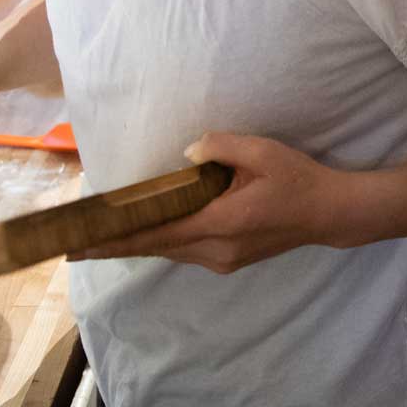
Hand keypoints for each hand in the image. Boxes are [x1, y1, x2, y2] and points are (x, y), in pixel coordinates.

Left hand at [70, 132, 358, 272]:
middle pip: (155, 247)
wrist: (330, 213)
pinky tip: (152, 228)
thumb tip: (187, 153)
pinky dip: (164, 239)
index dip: (113, 241)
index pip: (154, 234)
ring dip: (140, 241)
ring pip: (170, 250)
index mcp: (219, 224)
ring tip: (104, 235)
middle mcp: (214, 250)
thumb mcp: (262, 152)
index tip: (78, 247)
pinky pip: (186, 249)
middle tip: (76, 240)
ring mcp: (222, 260)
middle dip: (116, 243)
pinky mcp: (229, 260)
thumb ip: (221, 147)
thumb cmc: (298, 179)